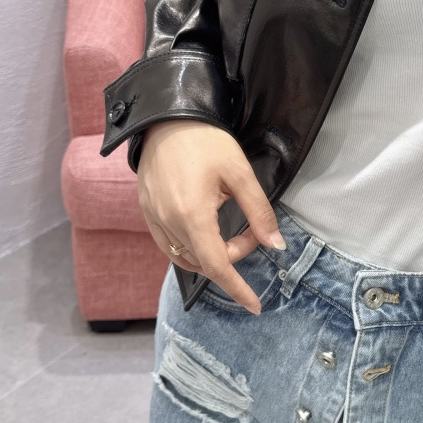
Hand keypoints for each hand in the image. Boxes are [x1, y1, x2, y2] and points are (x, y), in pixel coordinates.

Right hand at [136, 120, 285, 314]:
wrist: (165, 117)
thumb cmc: (205, 141)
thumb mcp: (240, 173)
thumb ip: (259, 212)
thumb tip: (275, 245)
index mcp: (192, 215)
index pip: (217, 266)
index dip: (237, 288)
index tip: (255, 305)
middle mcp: (168, 223)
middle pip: (205, 262)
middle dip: (233, 256)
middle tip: (252, 230)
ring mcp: (154, 218)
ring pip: (186, 257)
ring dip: (212, 254)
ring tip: (230, 229)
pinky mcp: (147, 211)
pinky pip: (169, 245)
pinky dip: (191, 249)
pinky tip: (206, 232)